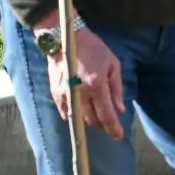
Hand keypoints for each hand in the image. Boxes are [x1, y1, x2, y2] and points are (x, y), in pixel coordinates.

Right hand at [40, 12, 125, 139]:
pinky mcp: (56, 93)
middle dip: (103, 124)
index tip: (118, 136)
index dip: (113, 128)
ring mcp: (66, 94)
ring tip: (97, 115)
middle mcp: (80, 92)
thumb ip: (116, 88)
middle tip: (109, 122)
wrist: (64, 38)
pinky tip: (81, 112)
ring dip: (90, 120)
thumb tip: (119, 110)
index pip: (106, 114)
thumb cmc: (93, 48)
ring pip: (79, 118)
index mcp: (96, 84)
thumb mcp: (112, 63)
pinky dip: (75, 115)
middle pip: (92, 119)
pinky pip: (66, 112)